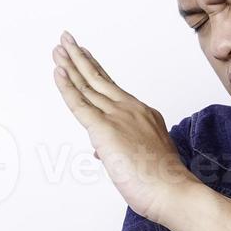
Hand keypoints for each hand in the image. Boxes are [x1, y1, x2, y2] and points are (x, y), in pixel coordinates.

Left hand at [52, 31, 195, 225]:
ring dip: (71, 64)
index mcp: (142, 114)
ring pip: (88, 85)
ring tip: (60, 46)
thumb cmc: (162, 181)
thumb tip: (100, 152)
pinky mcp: (104, 129)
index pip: (113, 88)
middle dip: (80, 58)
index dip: (96, 71)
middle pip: (99, 78)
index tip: (86, 57)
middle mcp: (130, 109)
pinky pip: (80, 103)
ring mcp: (118, 116)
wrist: (172, 190)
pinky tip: (58, 71)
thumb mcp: (142, 159)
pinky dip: (67, 86)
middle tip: (67, 40)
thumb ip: (120, 150)